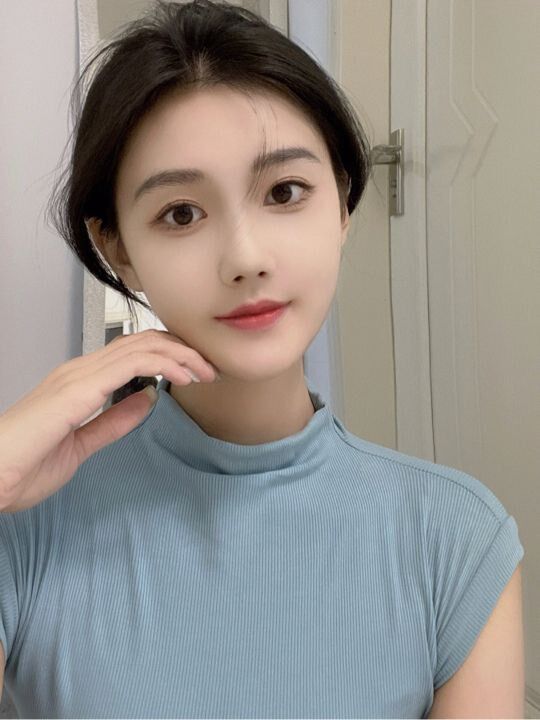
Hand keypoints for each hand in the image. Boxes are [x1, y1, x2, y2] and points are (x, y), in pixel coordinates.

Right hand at [0, 329, 217, 512]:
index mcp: (79, 381)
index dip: (169, 356)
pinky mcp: (79, 389)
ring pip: (142, 346)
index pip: (133, 353)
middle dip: (182, 350)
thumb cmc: (23, 465)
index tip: (196, 373)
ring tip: (205, 370)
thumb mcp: (83, 443)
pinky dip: (164, 363)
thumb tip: (146, 398)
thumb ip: (114, 420)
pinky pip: (131, 364)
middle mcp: (79, 371)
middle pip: (142, 342)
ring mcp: (78, 375)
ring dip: (180, 354)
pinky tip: (183, 376)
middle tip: (210, 368)